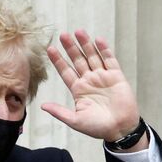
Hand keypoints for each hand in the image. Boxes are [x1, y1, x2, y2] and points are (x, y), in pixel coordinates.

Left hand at [41, 29, 142, 143]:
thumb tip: (42, 106)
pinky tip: (98, 40)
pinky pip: (110, 60)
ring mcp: (103, 77)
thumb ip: (60, 112)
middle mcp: (89, 81)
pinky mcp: (116, 76)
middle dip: (70, 48)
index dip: (58, 60)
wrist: (119, 129)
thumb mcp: (75, 120)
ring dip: (86, 44)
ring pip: (93, 56)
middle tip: (62, 35)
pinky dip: (104, 50)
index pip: (66, 72)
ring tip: (78, 32)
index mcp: (78, 90)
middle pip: (78, 60)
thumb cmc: (97, 127)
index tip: (49, 49)